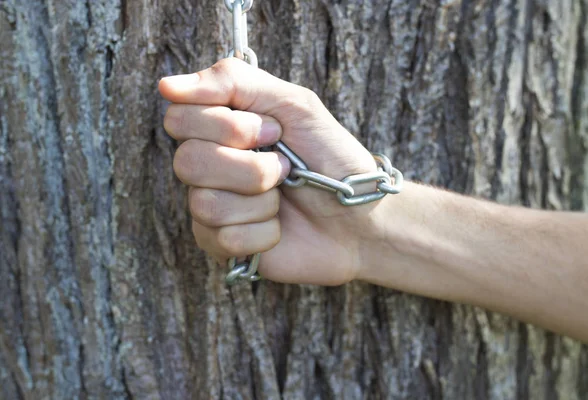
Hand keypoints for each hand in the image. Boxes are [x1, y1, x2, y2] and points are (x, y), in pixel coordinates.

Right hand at [159, 58, 384, 284]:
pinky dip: (265, 231)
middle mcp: (208, 166)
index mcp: (220, 128)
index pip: (179, 117)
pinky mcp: (222, 245)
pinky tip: (280, 227)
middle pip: (186, 162)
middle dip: (250, 166)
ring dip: (261, 200)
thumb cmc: (331, 158)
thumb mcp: (294, 104)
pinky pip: (224, 238)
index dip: (226, 125)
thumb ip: (234, 82)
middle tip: (285, 167)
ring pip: (205, 203)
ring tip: (283, 197)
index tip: (274, 130)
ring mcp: (212, 207)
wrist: (360, 218)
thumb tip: (168, 85)